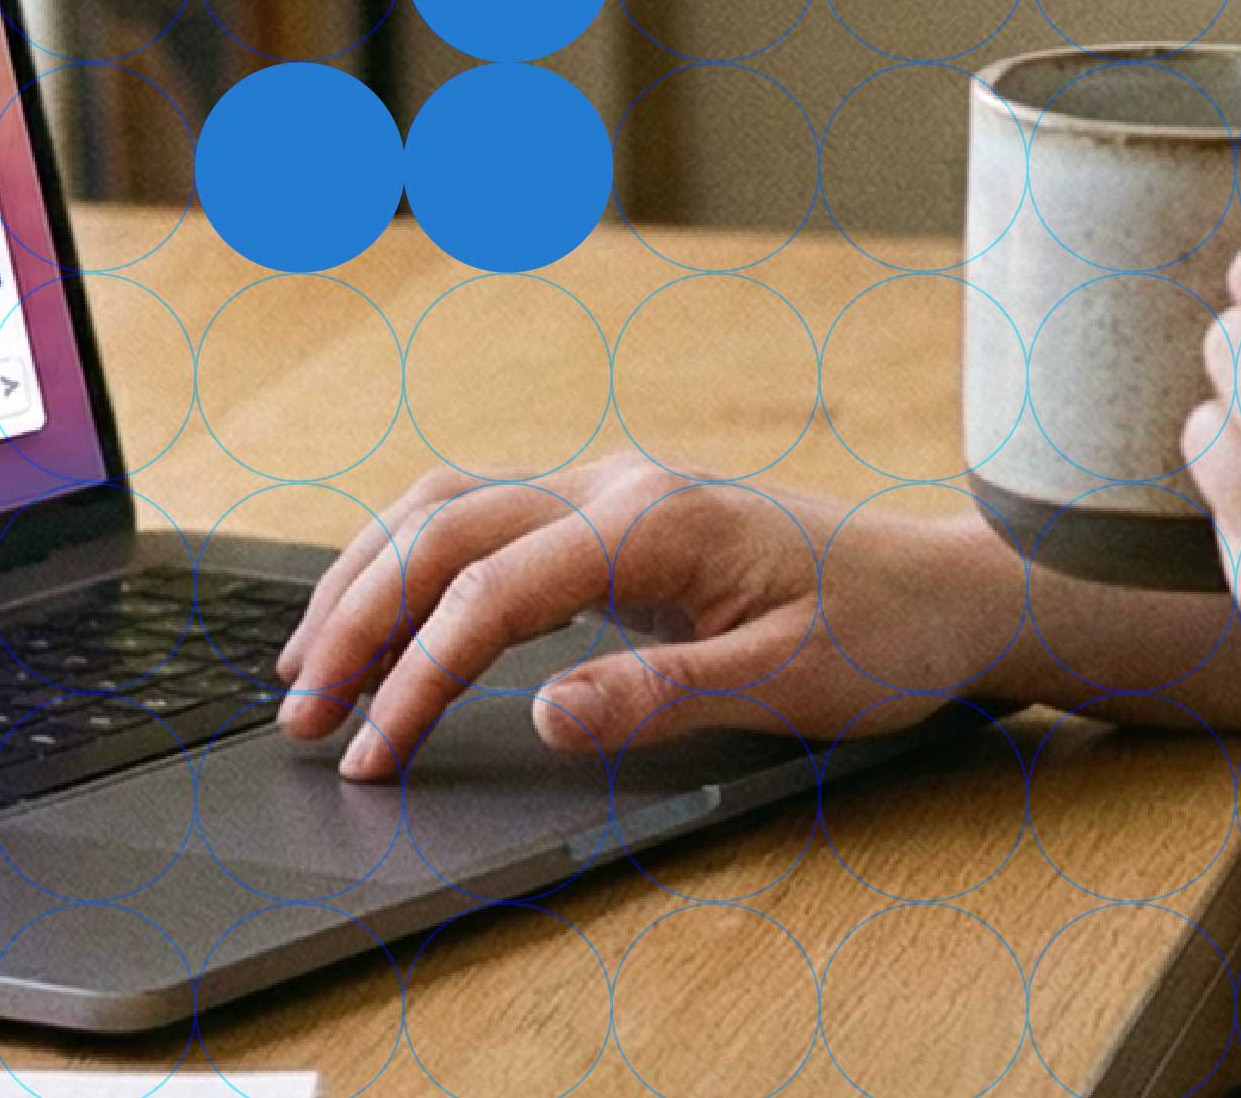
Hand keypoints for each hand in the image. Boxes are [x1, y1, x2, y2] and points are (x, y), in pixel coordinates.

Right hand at [272, 459, 987, 779]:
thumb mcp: (784, 683)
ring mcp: (605, 492)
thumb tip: (541, 716)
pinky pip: (479, 521)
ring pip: (445, 510)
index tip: (371, 754)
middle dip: (356, 620)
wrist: (941, 588)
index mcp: (650, 520)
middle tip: (299, 717)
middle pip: (441, 532)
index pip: (491, 593)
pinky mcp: (606, 517)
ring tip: (304, 666)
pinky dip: (409, 563)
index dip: (414, 675)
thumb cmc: (876, 635)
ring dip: (365, 579)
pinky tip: (377, 614)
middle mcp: (612, 486)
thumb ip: (659, 693)